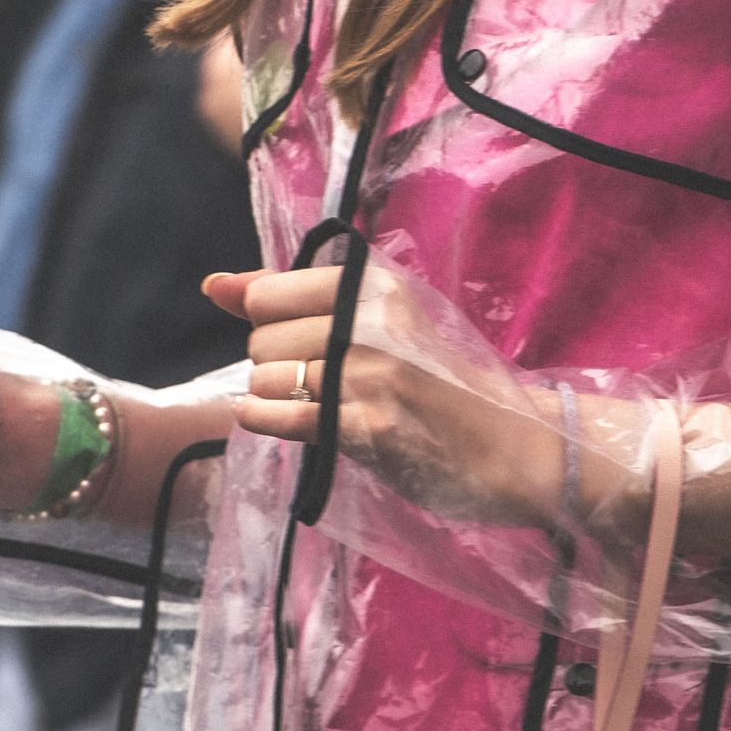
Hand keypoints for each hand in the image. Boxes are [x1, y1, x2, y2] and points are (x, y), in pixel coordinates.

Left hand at [204, 265, 562, 526]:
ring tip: (315, 401)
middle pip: (263, 338)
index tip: (301, 338)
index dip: (270, 321)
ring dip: (275, 396)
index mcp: (378, 287)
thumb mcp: (387, 317)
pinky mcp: (366, 429)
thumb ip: (293, 296)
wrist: (519, 446)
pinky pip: (283, 417)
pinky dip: (267, 420)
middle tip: (314, 376)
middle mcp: (371, 323)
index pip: (270, 293)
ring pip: (268, 378)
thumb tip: (212, 284)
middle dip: (274, 362)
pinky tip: (282, 419)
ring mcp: (369, 377)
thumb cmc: (447, 379)